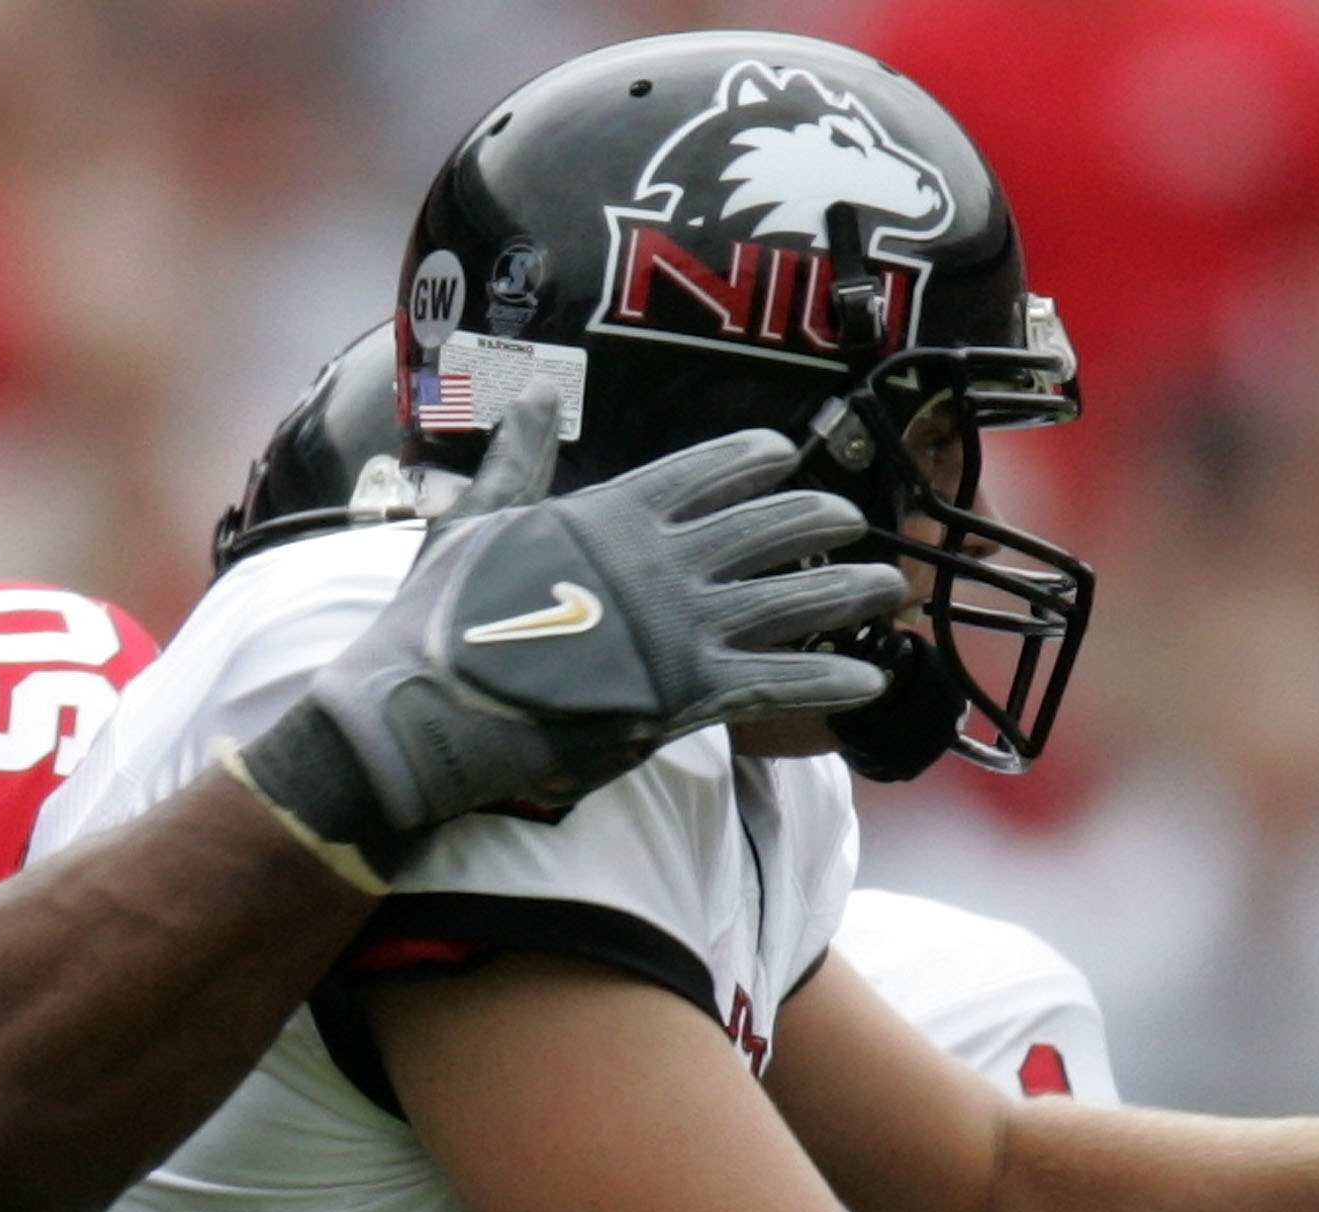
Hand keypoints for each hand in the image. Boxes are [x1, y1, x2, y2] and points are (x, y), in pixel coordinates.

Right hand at [240, 388, 904, 866]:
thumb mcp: (473, 521)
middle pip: (767, 528)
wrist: (431, 708)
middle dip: (820, 517)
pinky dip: (828, 679)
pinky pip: (779, 681)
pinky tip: (869, 676)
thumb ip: (518, 462)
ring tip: (887, 586)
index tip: (783, 452)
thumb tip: (530, 395)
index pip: (705, 471)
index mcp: (614, 512)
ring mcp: (680, 628)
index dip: (752, 460)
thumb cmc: (441, 621)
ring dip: (846, 591)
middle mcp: (661, 561)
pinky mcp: (688, 696)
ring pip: (790, 599)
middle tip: (852, 519)